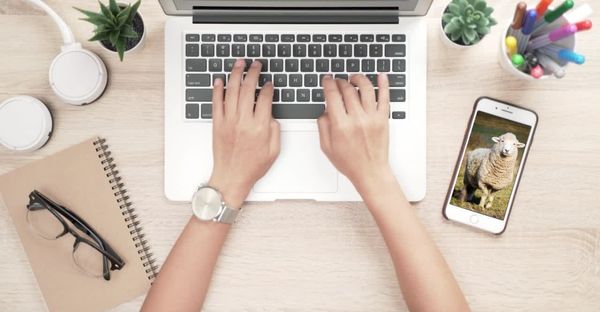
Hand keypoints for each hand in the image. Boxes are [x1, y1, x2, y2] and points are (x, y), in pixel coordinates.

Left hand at [209, 59, 279, 207]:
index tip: (269, 82)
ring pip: (231, 91)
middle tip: (256, 64)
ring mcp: (228, 121)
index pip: (265, 98)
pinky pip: (216, 102)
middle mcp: (243, 121)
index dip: (268, 87)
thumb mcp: (274, 150)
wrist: (231, 177)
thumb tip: (271, 114)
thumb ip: (275, 130)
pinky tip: (220, 80)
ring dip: (236, 74)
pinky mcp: (217, 124)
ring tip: (239, 64)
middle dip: (253, 73)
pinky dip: (217, 89)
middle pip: (247, 89)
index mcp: (259, 127)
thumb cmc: (252, 167)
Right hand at [317, 74, 392, 191]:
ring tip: (354, 78)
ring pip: (365, 88)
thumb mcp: (327, 146)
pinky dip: (383, 84)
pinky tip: (381, 76)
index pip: (332, 95)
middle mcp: (356, 119)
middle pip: (348, 89)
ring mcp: (372, 117)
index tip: (327, 79)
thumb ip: (323, 125)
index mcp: (340, 125)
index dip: (328, 83)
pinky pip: (385, 97)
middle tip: (338, 81)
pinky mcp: (383, 119)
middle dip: (341, 81)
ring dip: (358, 78)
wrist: (370, 172)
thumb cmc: (349, 162)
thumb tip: (324, 109)